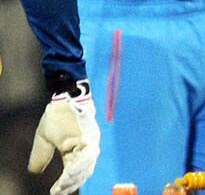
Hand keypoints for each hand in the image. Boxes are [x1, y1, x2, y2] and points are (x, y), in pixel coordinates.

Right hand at [28, 80, 99, 194]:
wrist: (64, 96)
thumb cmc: (56, 116)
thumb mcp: (45, 139)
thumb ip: (42, 155)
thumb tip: (33, 172)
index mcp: (79, 149)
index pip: (76, 171)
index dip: (68, 184)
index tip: (56, 192)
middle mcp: (89, 146)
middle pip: (84, 172)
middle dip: (72, 184)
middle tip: (59, 192)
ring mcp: (92, 141)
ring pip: (87, 166)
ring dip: (74, 178)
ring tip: (62, 186)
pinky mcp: (91, 136)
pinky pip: (87, 155)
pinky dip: (78, 166)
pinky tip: (67, 174)